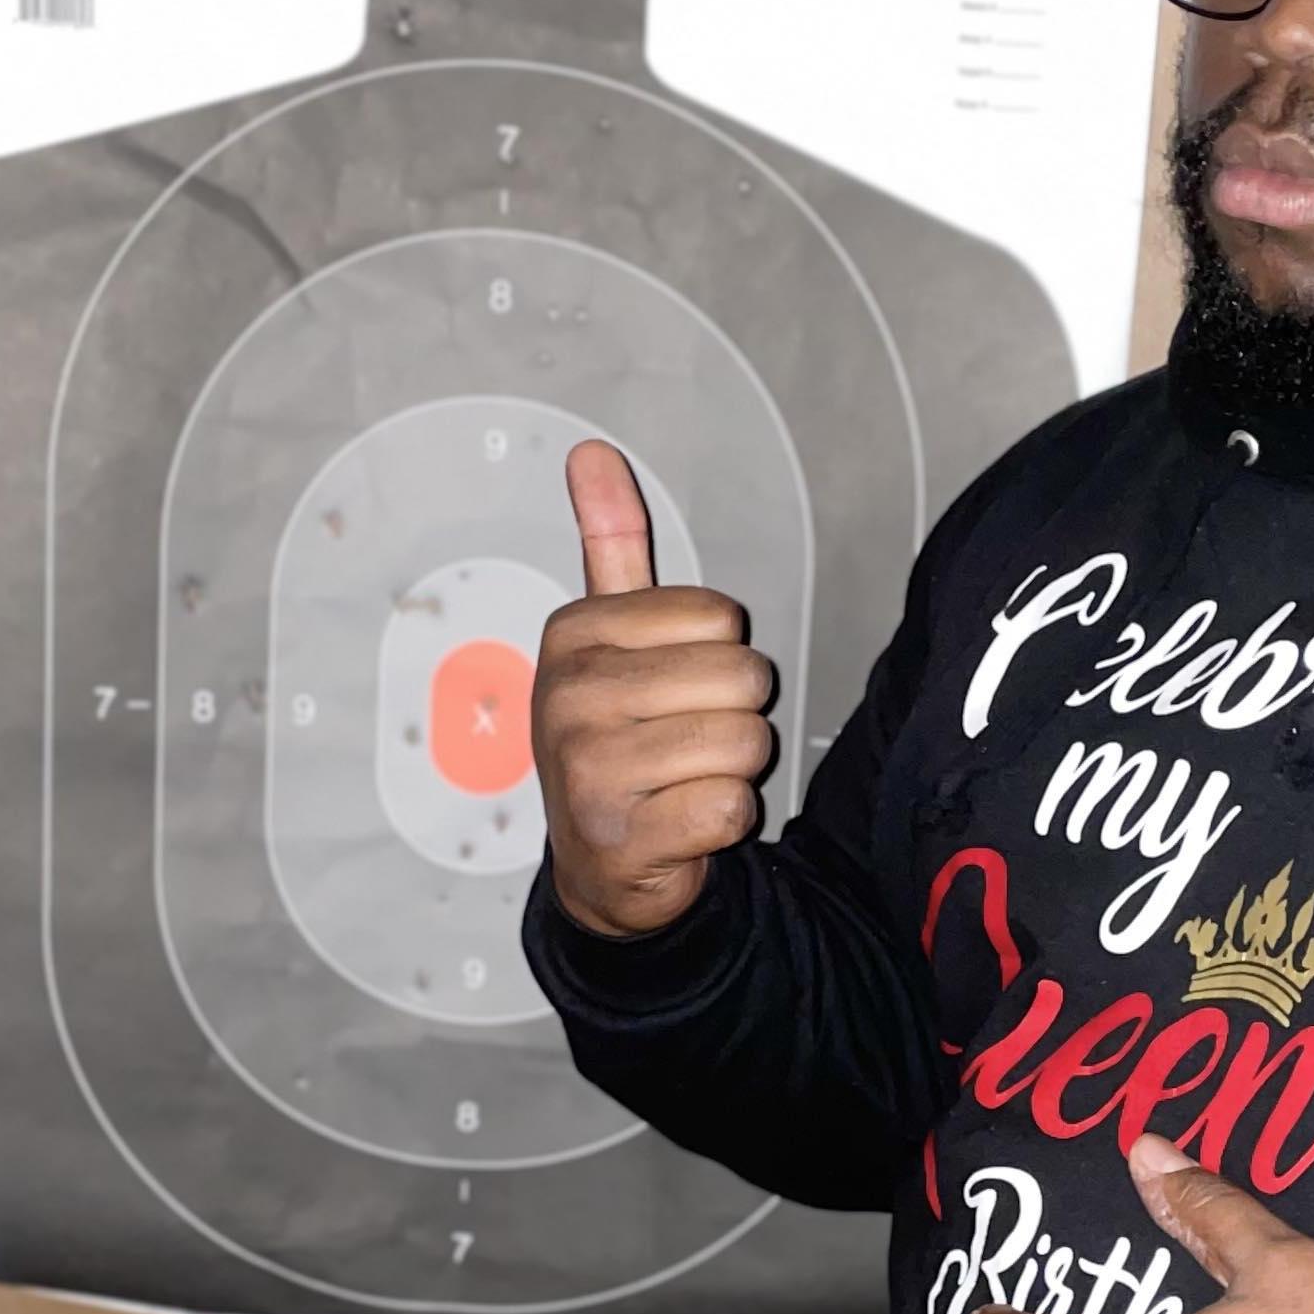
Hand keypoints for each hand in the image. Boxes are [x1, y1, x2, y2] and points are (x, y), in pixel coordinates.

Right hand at [531, 439, 780, 940]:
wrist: (600, 862)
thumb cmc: (618, 737)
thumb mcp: (609, 637)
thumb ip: (611, 543)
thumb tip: (591, 451)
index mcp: (574, 633)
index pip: (721, 616)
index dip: (717, 657)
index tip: (668, 687)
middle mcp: (568, 697)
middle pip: (743, 678)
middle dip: (735, 715)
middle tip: (683, 740)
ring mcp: (588, 771)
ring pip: (745, 743)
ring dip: (733, 770)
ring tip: (681, 780)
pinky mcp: (621, 840)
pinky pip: (731, 809)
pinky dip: (723, 822)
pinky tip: (680, 824)